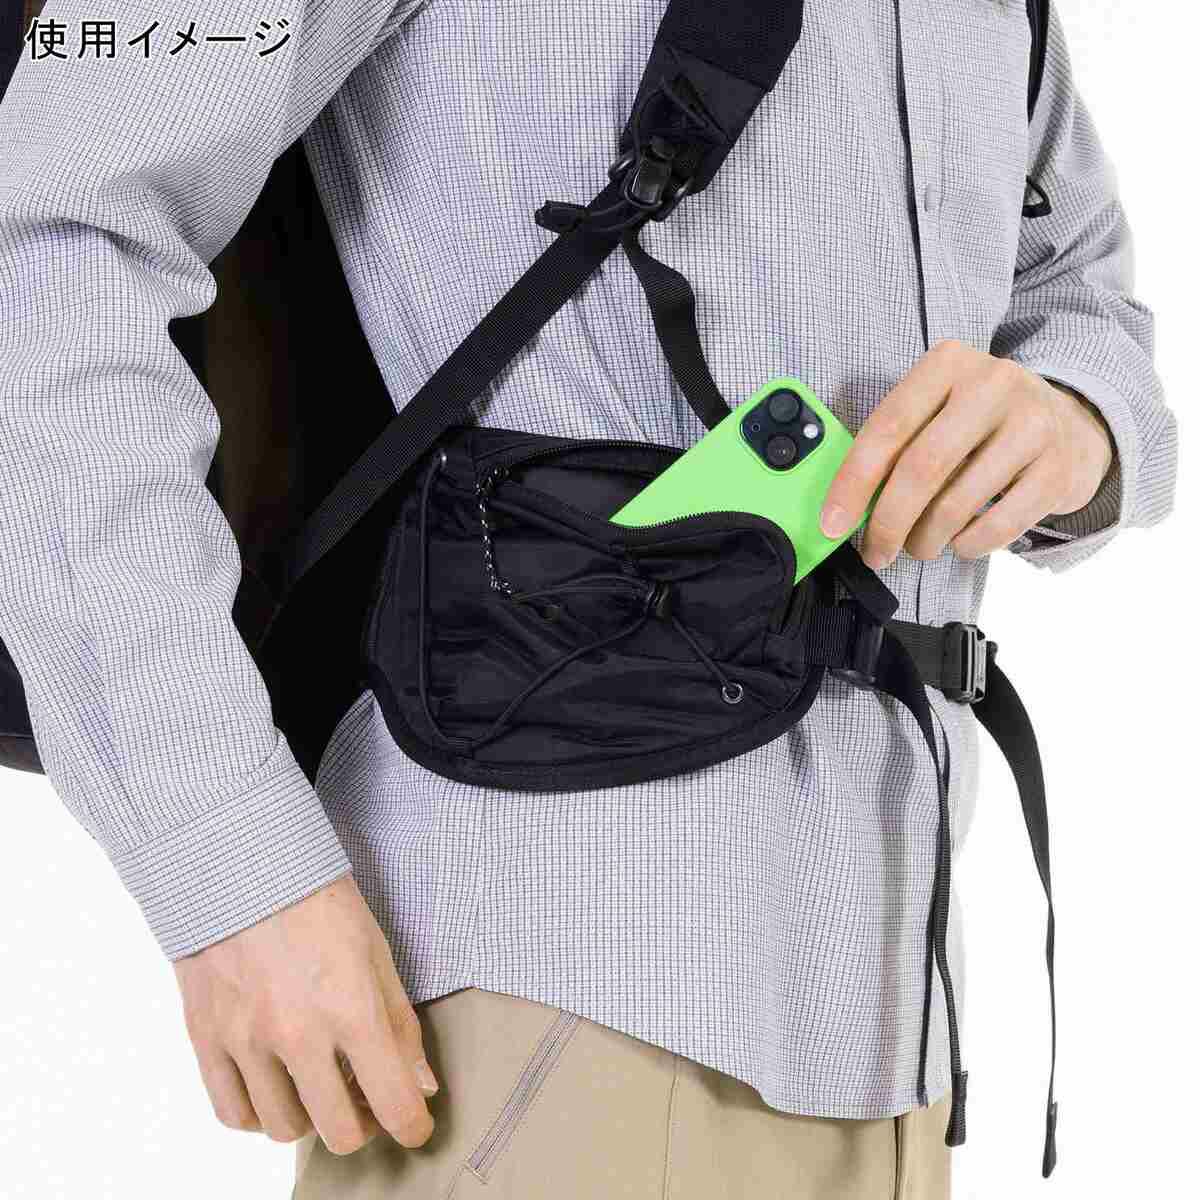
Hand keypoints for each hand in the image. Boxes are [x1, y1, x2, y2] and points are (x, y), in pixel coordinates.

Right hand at [173, 874, 437, 1154]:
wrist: (242, 864)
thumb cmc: (318, 901)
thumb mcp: (377, 952)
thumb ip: (400, 1024)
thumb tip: (421, 1086)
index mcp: (351, 1007)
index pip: (393, 1102)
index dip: (413, 1125)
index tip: (415, 1125)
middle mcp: (297, 1033)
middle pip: (338, 1132)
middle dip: (363, 1126)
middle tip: (366, 1102)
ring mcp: (245, 1040)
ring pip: (283, 1130)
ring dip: (309, 1118)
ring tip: (317, 1086)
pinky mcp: (205, 1038)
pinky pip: (232, 1113)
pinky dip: (257, 1114)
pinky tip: (274, 1087)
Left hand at [820, 340, 1113, 568]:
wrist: (1071, 425)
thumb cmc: (980, 425)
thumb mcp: (938, 410)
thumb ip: (896, 444)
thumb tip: (846, 507)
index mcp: (948, 364)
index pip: (887, 427)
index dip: (853, 482)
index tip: (831, 523)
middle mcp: (993, 384)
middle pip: (921, 468)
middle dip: (888, 522)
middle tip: (876, 551)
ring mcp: (1032, 424)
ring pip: (957, 503)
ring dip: (925, 539)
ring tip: (918, 547)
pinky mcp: (1057, 468)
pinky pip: (998, 525)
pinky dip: (968, 546)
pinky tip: (960, 543)